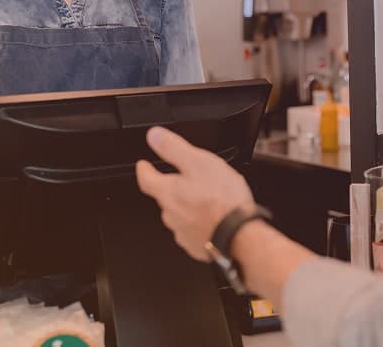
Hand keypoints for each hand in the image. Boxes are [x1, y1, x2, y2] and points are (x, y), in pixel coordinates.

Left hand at [136, 127, 254, 261]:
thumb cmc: (222, 200)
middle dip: (172, 188)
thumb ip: (174, 148)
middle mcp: (171, 214)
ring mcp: (183, 232)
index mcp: (168, 192)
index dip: (144, 169)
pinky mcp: (196, 245)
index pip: (146, 179)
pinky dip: (200, 222)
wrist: (239, 235)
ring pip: (179, 214)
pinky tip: (213, 217)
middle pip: (164, 197)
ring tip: (205, 198)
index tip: (143, 165)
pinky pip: (193, 231)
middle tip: (186, 179)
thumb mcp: (198, 162)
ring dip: (188, 206)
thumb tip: (154, 136)